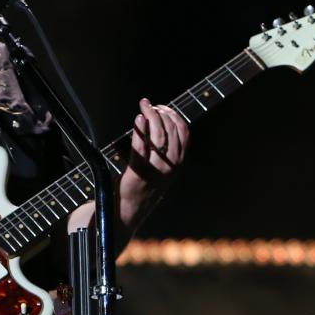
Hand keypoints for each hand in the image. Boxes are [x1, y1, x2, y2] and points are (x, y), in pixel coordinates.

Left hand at [120, 97, 189, 224]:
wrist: (130, 210)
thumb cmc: (143, 185)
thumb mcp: (162, 168)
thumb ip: (165, 149)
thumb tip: (161, 122)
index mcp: (178, 163)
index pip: (184, 133)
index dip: (174, 116)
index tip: (162, 107)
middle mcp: (171, 166)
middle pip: (171, 132)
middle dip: (161, 113)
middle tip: (149, 104)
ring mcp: (156, 170)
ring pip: (159, 137)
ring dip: (151, 117)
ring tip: (143, 107)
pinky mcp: (139, 172)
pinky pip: (141, 148)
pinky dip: (140, 131)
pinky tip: (138, 119)